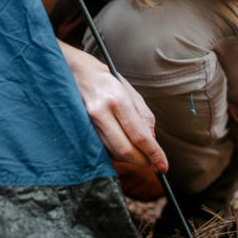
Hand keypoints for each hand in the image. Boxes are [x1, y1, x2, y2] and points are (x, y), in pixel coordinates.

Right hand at [59, 42, 167, 171]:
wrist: (73, 71)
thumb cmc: (105, 79)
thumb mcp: (130, 91)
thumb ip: (144, 116)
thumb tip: (152, 140)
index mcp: (117, 100)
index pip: (139, 135)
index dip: (153, 153)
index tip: (163, 166)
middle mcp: (100, 113)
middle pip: (124, 150)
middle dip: (142, 161)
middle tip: (154, 164)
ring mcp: (87, 123)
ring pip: (113, 152)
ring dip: (130, 159)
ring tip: (141, 153)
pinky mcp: (80, 130)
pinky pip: (102, 150)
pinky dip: (116, 153)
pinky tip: (124, 147)